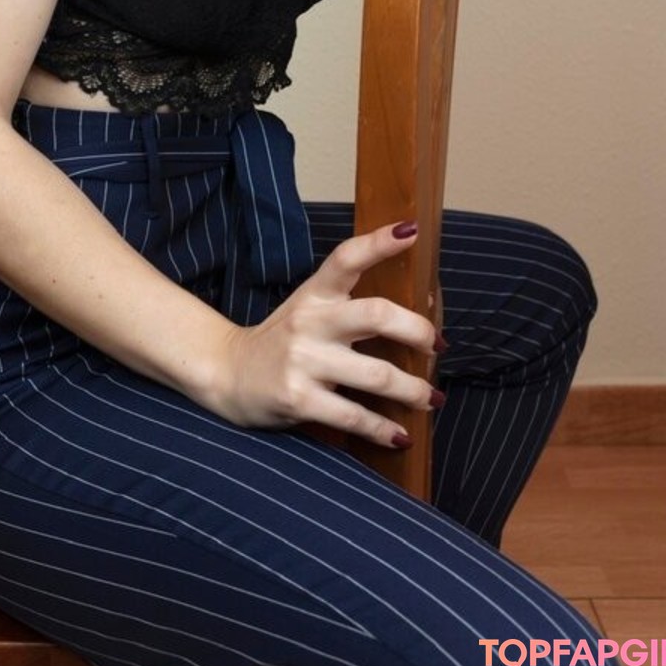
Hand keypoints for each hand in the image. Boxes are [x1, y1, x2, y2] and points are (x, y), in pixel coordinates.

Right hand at [209, 224, 439, 445]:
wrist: (228, 373)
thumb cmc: (283, 341)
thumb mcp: (310, 310)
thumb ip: (351, 307)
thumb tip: (421, 314)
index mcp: (315, 293)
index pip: (347, 258)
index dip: (380, 242)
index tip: (411, 230)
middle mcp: (311, 321)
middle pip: (377, 314)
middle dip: (418, 331)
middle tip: (437, 346)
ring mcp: (303, 360)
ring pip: (376, 375)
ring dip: (413, 390)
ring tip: (430, 399)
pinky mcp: (298, 398)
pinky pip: (353, 416)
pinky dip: (383, 430)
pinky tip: (399, 435)